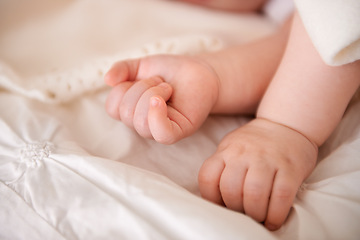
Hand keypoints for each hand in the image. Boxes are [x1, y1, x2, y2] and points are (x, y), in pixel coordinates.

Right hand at [104, 55, 219, 143]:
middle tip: (160, 82)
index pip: (112, 108)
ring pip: (140, 121)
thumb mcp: (141, 66)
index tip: (143, 79)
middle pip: (125, 113)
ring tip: (167, 88)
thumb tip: (107, 80)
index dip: (123, 88)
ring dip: (153, 94)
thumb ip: (122, 70)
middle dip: (142, 88)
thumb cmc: (170, 71)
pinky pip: (161, 133)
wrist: (199, 71)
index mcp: (131, 111)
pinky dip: (157, 115)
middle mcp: (143, 123)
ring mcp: (159, 129)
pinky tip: (161, 100)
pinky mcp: (178, 131)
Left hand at [198, 118, 317, 229]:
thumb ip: (222, 167)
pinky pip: (281, 197)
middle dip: (235, 209)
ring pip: (254, 194)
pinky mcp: (290, 169)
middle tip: (242, 213)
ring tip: (257, 217)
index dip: (211, 198)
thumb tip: (216, 199)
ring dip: (254, 213)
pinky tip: (272, 220)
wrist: (286, 124)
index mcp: (227, 150)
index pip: (208, 177)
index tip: (220, 206)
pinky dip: (275, 215)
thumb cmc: (255, 142)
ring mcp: (268, 160)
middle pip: (230, 190)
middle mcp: (244, 154)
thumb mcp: (231, 147)